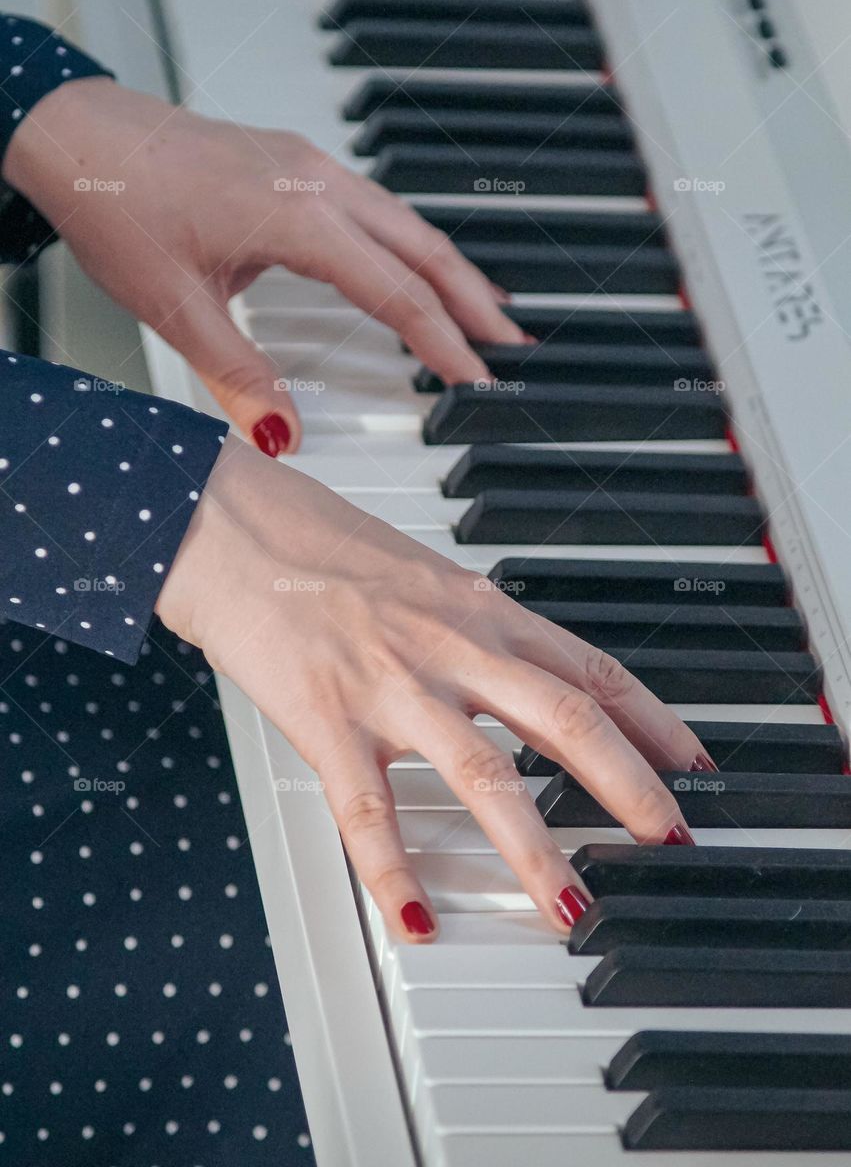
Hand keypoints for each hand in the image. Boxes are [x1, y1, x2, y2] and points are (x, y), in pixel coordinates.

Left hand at [3, 77, 519, 453]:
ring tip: (485, 314)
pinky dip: (412, 244)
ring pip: (406, 221)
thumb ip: (239, 377)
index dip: (443, 342)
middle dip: (474, 302)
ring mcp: (310, 164)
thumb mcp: (177, 307)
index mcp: (296, 215)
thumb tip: (283, 432)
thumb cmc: (118, 200)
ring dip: (450, 270)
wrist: (77, 133)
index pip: (395, 291)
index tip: (475, 379)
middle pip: (423, 247)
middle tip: (512, 349)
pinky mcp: (297, 162)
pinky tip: (417, 265)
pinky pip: (378, 206)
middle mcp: (316, 181)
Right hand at [156, 434, 709, 942]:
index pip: (590, 668)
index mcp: (478, 609)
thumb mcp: (422, 573)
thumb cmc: (319, 543)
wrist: (234, 526)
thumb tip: (518, 667)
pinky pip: (370, 813)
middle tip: (671, 837)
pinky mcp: (329, 721)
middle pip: (566, 719)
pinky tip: (417, 918)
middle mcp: (451, 646)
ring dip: (536, 850)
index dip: (652, 720)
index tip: (691, 761)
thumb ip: (472, 624)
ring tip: (572, 907)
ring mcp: (393, 686)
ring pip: (484, 776)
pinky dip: (396, 873)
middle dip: (630, 785)